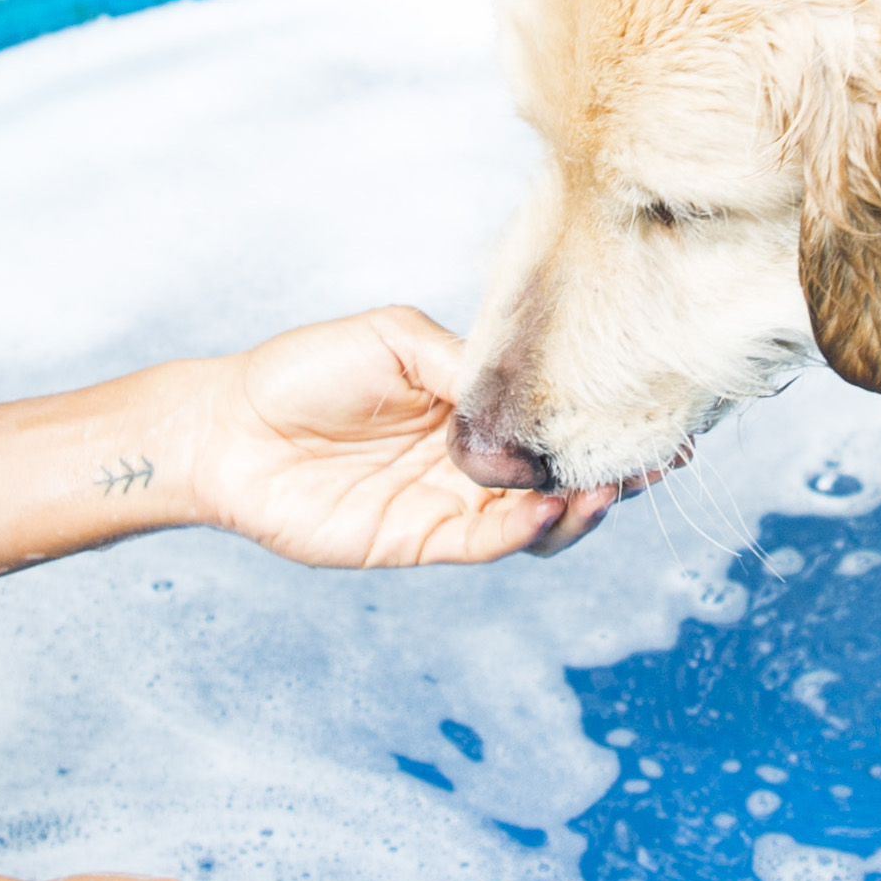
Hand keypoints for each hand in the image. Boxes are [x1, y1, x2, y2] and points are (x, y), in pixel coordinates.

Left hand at [182, 306, 619, 565]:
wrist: (227, 429)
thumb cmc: (304, 371)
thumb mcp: (394, 338)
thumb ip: (463, 361)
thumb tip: (530, 385)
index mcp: (471, 400)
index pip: (554, 415)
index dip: (602, 418)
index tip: (653, 412)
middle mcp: (471, 457)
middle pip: (560, 472)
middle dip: (611, 468)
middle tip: (653, 459)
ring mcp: (449, 501)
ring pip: (535, 516)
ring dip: (575, 506)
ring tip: (600, 486)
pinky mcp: (420, 541)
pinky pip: (486, 543)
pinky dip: (519, 530)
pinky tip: (539, 506)